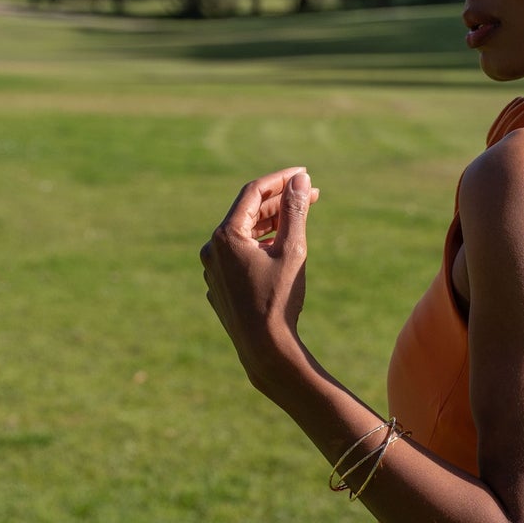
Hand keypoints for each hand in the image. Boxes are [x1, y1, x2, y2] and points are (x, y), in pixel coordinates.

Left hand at [199, 166, 319, 387]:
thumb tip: (301, 180)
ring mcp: (213, 269)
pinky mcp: (219, 286)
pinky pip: (238, 256)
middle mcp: (212, 249)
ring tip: (298, 218)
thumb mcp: (292, 250)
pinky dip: (259, 246)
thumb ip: (296, 211)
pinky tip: (279, 248)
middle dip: (280, 202)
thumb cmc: (279, 299)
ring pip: (243, 236)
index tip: (305, 174)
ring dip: (271, 224)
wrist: (264, 348)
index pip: (254, 192)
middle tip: (311, 195)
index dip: (281, 179)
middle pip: (248, 213)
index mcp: (226, 236)